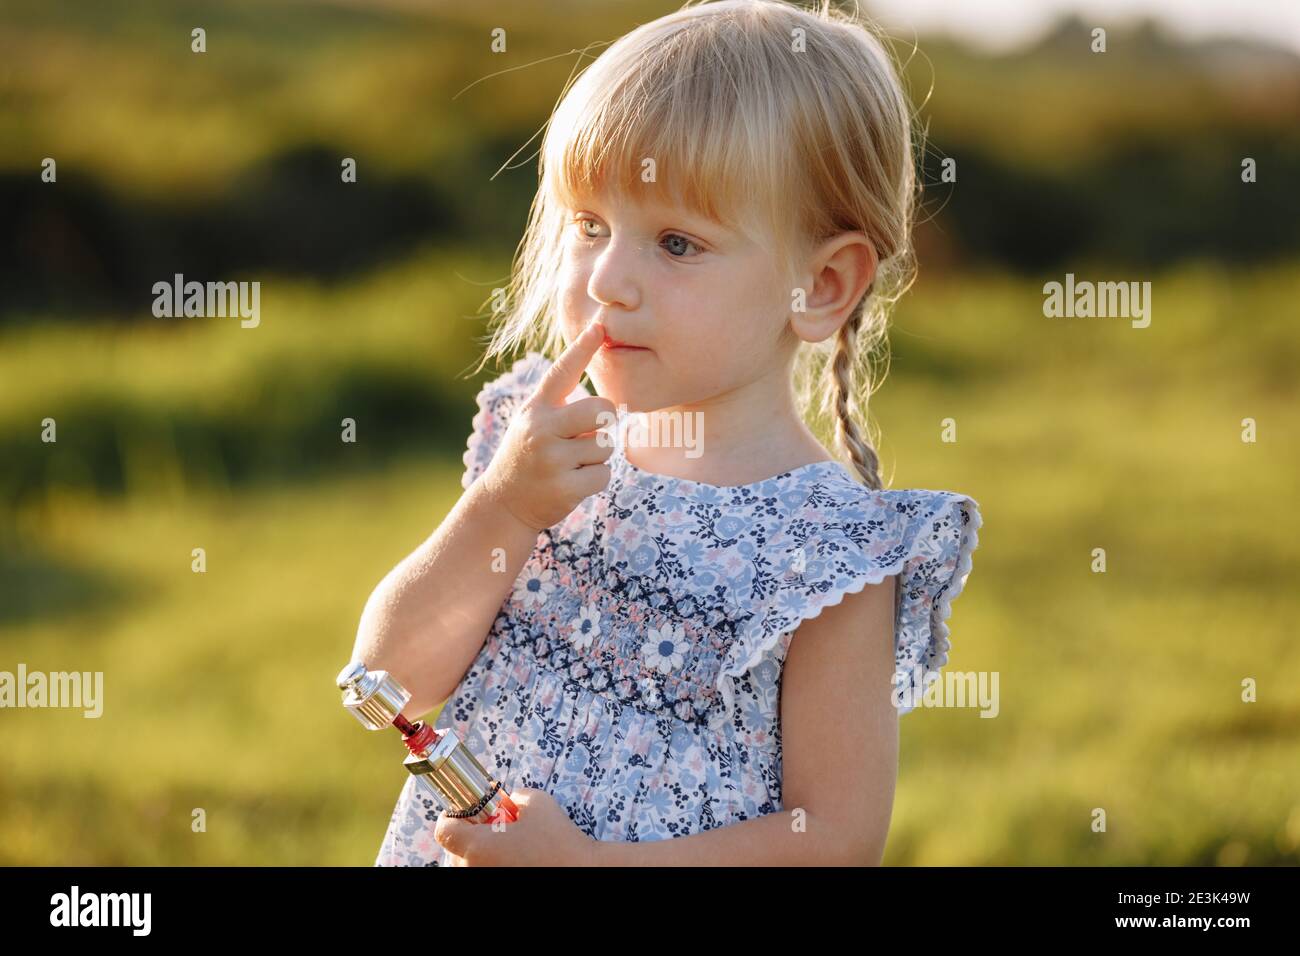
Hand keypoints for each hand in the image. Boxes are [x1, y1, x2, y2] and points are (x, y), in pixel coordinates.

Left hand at [434, 787, 598, 865]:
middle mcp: (473, 869)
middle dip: (469, 836)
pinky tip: (513, 859)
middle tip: (491, 827)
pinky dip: (492, 864)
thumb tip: (506, 801)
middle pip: (454, 850)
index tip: (464, 812)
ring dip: (479, 853)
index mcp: (477, 846)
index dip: (452, 817)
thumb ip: (513, 796)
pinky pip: (483, 872)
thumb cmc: (558, 839)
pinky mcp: (497, 889)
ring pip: (467, 865)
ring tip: (505, 846)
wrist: (581, 870)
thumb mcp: (536, 802)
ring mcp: (484, 881)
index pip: (444, 830)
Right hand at [480, 321, 616, 531]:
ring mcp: (551, 460)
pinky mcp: (564, 488)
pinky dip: (595, 480)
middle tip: (591, 432)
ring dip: (597, 457)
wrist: (504, 503)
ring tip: (571, 463)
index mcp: (536, 409)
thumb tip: (601, 389)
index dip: (582, 349)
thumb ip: (559, 403)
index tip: (600, 327)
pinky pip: (604, 475)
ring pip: (606, 447)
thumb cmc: (528, 455)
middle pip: (601, 411)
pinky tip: (573, 482)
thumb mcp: (533, 421)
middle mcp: (541, 429)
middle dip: (606, 421)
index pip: (561, 373)